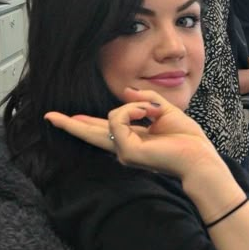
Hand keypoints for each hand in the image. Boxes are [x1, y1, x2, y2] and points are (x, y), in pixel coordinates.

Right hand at [45, 87, 217, 179]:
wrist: (199, 157)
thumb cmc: (188, 140)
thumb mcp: (164, 111)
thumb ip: (145, 100)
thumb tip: (127, 92)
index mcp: (132, 139)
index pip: (103, 129)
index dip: (85, 123)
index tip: (69, 118)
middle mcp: (124, 147)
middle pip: (90, 133)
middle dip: (70, 123)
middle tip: (49, 115)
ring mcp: (123, 151)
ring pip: (109, 118)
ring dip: (134, 106)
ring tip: (154, 111)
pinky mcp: (125, 151)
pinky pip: (118, 118)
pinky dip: (133, 109)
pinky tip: (148, 113)